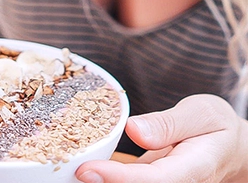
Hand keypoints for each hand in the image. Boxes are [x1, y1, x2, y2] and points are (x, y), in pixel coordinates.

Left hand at [76, 94, 247, 182]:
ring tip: (60, 165)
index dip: (117, 178)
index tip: (86, 170)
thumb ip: (169, 123)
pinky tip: (75, 163)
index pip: (152, 180)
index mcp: (192, 169)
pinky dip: (98, 174)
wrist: (229, 150)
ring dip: (94, 180)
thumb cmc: (216, 128)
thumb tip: (134, 130)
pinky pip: (120, 181)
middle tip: (61, 167)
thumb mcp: (202, 113)